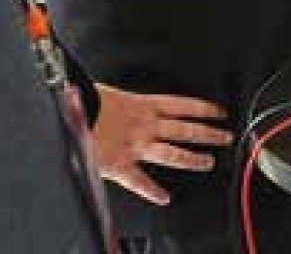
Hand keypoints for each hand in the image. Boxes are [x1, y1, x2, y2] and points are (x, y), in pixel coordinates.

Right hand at [93, 85, 232, 204]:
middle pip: (185, 129)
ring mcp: (134, 146)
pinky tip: (164, 198)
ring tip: (208, 163)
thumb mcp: (106, 92)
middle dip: (208, 134)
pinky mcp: (119, 165)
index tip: (219, 112)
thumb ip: (120, 99)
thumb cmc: (82, 101)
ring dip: (192, 159)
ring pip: (171, 153)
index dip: (203, 108)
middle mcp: (144, 125)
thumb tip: (118, 95)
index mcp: (141, 104)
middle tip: (226, 138)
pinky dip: (151, 191)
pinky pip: (139, 181)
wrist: (64, 116)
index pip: (182, 105)